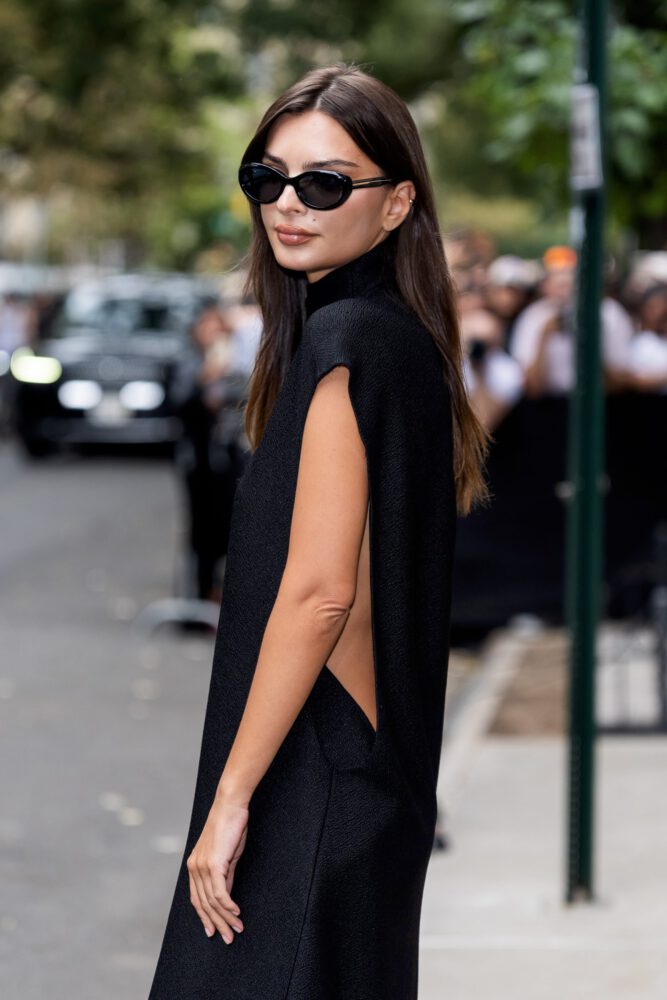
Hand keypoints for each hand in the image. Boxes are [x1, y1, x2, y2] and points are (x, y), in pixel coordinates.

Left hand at [186, 797, 248, 942]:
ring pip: (212, 901)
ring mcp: (202, 866)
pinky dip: (228, 905)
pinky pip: (219, 892)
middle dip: (216, 923)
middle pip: (203, 905)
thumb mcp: (227, 855)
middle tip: (228, 938)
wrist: (230, 806)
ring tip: (237, 929)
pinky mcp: (213, 864)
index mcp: (194, 866)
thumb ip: (224, 875)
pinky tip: (236, 912)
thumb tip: (226, 896)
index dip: (205, 917)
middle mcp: (194, 868)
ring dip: (225, 918)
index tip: (213, 931)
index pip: (197, 899)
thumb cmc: (230, 826)